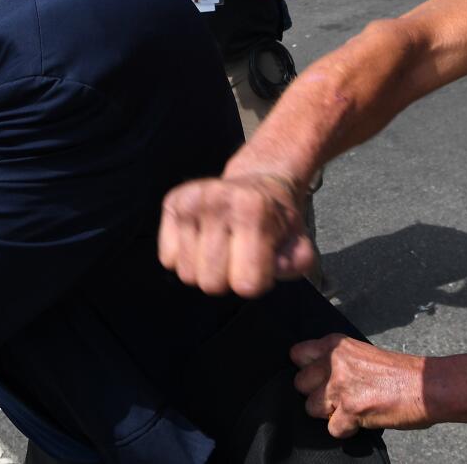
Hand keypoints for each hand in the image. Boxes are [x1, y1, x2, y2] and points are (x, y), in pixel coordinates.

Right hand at [158, 173, 315, 297]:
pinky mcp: (172, 202)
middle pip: (211, 283)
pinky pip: (167, 259)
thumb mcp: (298, 242)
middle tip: (238, 258)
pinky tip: (202, 241)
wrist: (258, 181)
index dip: (256, 282)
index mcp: (253, 210)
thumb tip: (274, 268)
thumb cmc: (277, 221)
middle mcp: (218, 200)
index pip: (246, 284)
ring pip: (187, 274)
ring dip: (205, 270)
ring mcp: (191, 201)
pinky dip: (185, 258)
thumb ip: (296, 263)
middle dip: (228, 280)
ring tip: (221, 249)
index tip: (261, 265)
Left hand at [292, 334, 430, 437]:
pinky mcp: (350, 409)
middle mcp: (334, 362)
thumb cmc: (400, 372)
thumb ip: (337, 361)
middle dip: (316, 394)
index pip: (296, 354)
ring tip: (351, 408)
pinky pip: (332, 429)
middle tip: (338, 397)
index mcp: (336, 345)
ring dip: (329, 414)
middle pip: (300, 384)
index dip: (306, 369)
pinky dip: (346, 430)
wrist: (427, 386)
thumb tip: (317, 376)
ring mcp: (340, 385)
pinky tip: (362, 420)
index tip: (316, 377)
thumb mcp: (361, 353)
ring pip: (310, 408)